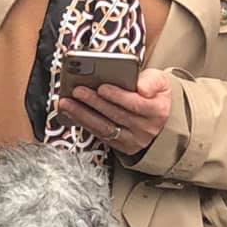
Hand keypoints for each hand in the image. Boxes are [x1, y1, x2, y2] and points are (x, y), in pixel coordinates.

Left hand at [56, 68, 171, 155]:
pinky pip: (100, 134)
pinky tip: (71, 112)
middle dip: (94, 102)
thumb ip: (151, 81)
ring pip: (105, 127)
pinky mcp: (121, 145)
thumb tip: (142, 87)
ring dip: (82, 114)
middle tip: (77, 90)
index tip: (101, 87)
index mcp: (157, 110)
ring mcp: (133, 140)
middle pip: (116, 115)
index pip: (136, 104)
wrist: (159, 116)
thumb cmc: (153, 94)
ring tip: (66, 102)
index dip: (118, 96)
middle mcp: (146, 128)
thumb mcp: (160, 81)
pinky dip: (83, 122)